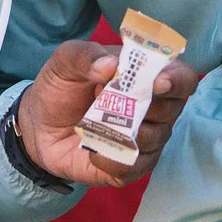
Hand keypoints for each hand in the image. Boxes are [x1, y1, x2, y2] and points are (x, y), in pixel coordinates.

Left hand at [16, 38, 200, 189]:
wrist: (39, 126)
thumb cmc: (61, 87)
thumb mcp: (64, 63)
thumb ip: (84, 55)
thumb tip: (109, 64)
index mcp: (146, 75)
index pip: (182, 77)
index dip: (176, 80)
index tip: (157, 83)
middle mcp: (156, 108)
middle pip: (171, 109)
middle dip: (143, 105)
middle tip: (104, 99)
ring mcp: (147, 139)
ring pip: (155, 138)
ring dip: (125, 131)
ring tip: (95, 123)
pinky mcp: (132, 166)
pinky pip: (133, 166)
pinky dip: (110, 158)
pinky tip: (93, 150)